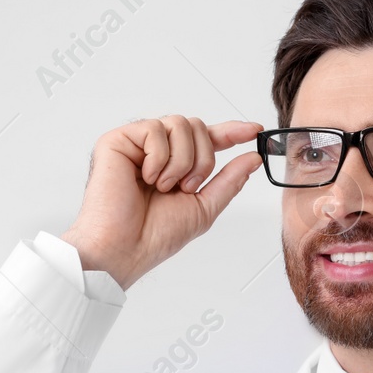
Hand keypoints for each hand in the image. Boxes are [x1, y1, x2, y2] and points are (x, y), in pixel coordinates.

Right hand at [61, 116, 263, 289]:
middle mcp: (156, 152)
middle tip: (186, 187)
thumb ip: (229, 181)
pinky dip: (158, 158)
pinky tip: (146, 178)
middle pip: (196, 126)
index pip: (206, 139)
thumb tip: (252, 157)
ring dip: (180, 161)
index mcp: (175, 166)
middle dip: (202, 159)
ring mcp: (136, 144)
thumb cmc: (154, 236)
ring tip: (163, 186)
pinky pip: (154, 129)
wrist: (124, 248)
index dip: (231, 132)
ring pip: (179, 124)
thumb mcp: (204, 208)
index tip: (254, 131)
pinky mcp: (117, 141)